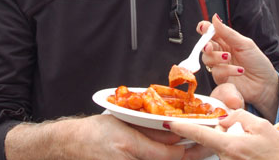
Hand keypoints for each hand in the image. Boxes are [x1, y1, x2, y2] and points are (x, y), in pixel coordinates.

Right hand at [6, 114, 185, 159]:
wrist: (72, 145)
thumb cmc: (95, 131)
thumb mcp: (124, 122)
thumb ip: (150, 129)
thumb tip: (175, 132)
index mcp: (128, 146)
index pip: (167, 154)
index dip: (187, 148)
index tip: (199, 141)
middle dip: (189, 157)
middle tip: (206, 150)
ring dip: (177, 158)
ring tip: (196, 152)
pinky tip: (176, 155)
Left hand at [170, 109, 278, 159]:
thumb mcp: (261, 126)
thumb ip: (238, 116)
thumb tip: (225, 117)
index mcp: (230, 146)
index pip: (201, 134)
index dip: (183, 128)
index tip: (169, 123)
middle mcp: (226, 159)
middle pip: (215, 139)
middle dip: (225, 132)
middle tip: (247, 135)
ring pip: (223, 148)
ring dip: (233, 143)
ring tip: (254, 147)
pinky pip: (230, 156)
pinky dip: (238, 152)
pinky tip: (253, 154)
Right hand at [199, 15, 278, 119]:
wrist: (265, 83)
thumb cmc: (257, 61)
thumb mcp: (244, 44)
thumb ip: (227, 33)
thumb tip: (215, 18)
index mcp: (226, 41)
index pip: (210, 32)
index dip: (204, 29)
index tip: (203, 27)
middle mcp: (220, 52)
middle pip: (205, 46)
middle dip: (206, 45)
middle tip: (210, 46)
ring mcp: (220, 66)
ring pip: (207, 59)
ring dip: (216, 57)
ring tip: (229, 57)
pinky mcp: (220, 79)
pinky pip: (216, 72)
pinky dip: (227, 70)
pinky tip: (239, 70)